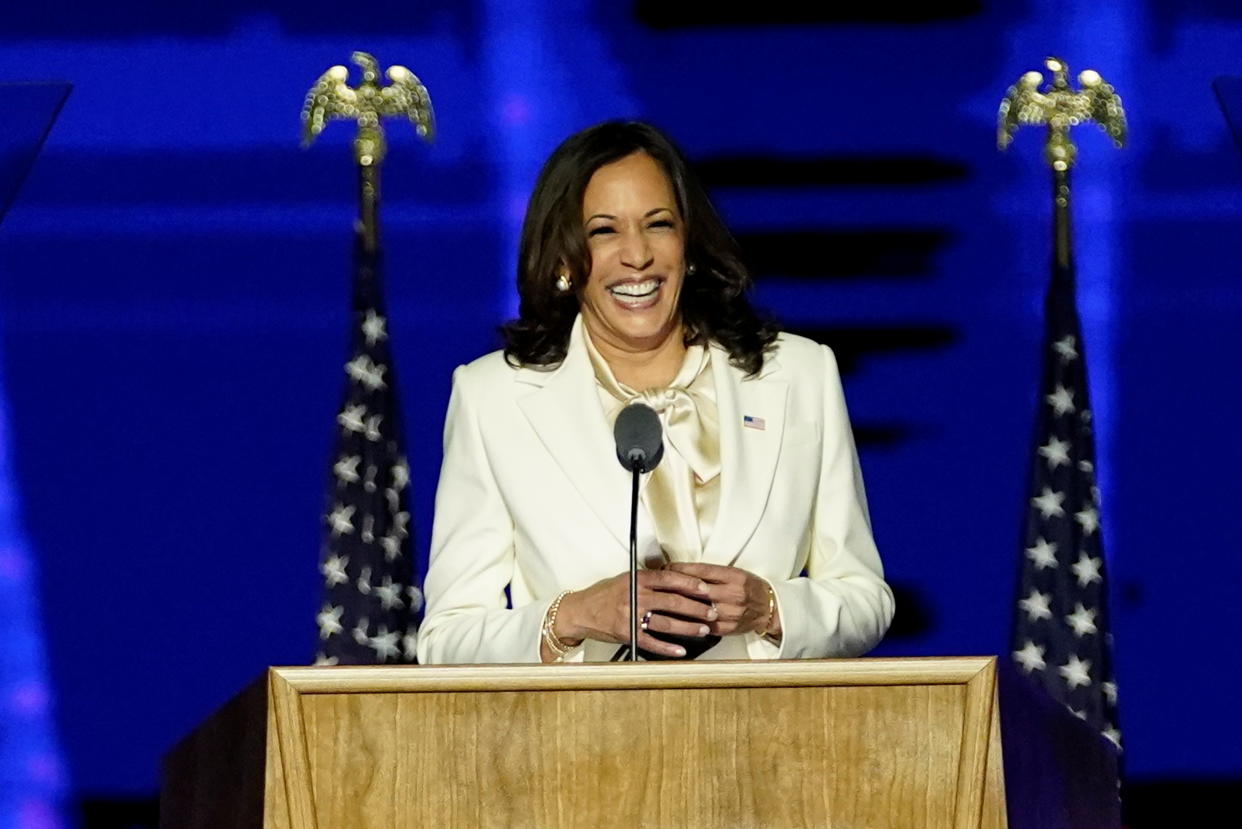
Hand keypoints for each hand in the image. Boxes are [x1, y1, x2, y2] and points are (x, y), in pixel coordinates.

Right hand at [554, 569, 719, 657]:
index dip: (690, 584)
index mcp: (637, 579)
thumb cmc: (603, 595)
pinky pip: (651, 642)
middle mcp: (635, 596)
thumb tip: (678, 582)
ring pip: (666, 622)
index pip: (670, 579)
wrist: (580, 612)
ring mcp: (631, 616)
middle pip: (673, 601)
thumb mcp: (626, 579)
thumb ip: (649, 580)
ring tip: (703, 629)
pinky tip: (681, 650)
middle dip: (696, 607)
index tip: (705, 589)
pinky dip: (667, 647)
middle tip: (712, 612)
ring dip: (688, 627)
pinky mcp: (626, 634)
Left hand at [664, 563, 778, 637]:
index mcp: (734, 577)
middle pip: (697, 590)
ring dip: (678, 605)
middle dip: (675, 586)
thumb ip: (711, 573)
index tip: (667, 567)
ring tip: (663, 601)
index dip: (681, 569)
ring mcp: (730, 613)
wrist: (769, 609)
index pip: (702, 571)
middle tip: (659, 583)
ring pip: (697, 609)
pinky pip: (703, 625)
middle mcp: (732, 594)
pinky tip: (675, 619)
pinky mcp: (727, 628)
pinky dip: (688, 622)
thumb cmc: (750, 588)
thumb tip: (684, 570)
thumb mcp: (734, 573)